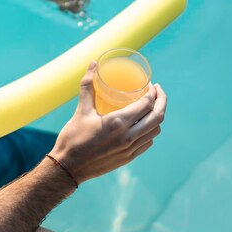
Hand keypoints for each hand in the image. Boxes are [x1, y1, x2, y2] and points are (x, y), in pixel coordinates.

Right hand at [48, 62, 166, 183]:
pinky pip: (147, 143)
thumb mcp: (81, 110)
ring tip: (150, 108)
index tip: (150, 84)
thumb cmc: (73, 137)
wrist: (68, 167)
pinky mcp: (128, 158)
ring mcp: (130, 149)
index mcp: (118, 123)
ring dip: (156, 117)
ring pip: (155, 131)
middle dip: (162, 101)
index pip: (146, 104)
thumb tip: (93, 64)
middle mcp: (128, 137)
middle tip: (158, 92)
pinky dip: (149, 131)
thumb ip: (88, 86)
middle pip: (157, 117)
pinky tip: (142, 126)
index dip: (152, 92)